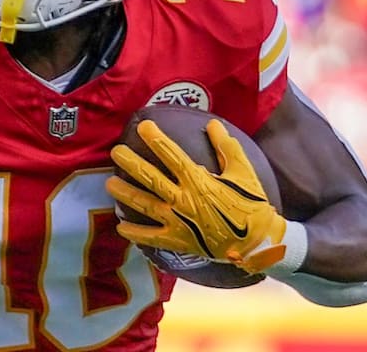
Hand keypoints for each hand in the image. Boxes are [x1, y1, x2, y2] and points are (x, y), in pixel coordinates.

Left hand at [106, 118, 287, 273]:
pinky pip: (151, 237)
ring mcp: (178, 221)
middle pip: (150, 177)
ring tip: (109, 184)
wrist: (257, 243)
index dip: (155, 139)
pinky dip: (135, 233)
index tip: (142, 126)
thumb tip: (212, 123)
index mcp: (198, 180)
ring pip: (145, 205)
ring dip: (126, 193)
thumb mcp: (244, 171)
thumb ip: (226, 147)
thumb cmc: (251, 204)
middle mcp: (183, 199)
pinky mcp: (179, 241)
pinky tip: (120, 227)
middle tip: (115, 152)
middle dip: (131, 163)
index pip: (171, 155)